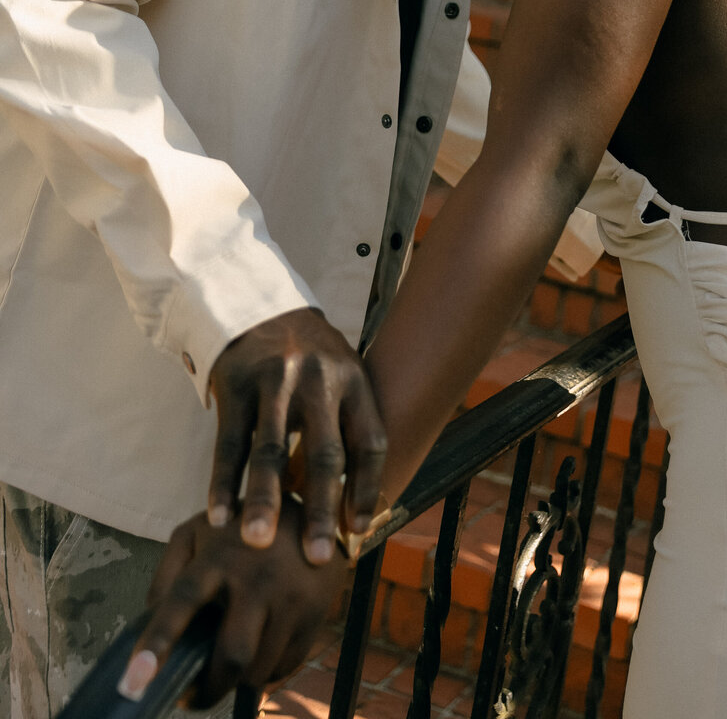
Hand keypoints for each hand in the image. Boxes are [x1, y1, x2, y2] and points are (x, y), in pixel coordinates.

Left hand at [118, 503, 347, 707]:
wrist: (313, 511)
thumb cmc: (241, 529)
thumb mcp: (199, 533)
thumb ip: (168, 574)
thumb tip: (148, 627)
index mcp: (221, 554)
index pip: (183, 601)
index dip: (157, 642)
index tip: (132, 684)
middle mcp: (259, 576)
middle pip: (231, 655)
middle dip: (207, 689)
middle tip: (190, 695)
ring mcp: (293, 595)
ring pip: (258, 668)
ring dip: (236, 678)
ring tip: (228, 658)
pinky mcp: (318, 611)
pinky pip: (284, 667)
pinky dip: (265, 671)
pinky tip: (259, 646)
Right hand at [207, 307, 386, 563]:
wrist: (261, 307)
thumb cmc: (310, 360)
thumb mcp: (342, 378)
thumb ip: (349, 431)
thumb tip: (360, 513)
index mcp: (354, 382)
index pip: (370, 441)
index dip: (368, 489)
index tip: (359, 533)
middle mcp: (319, 380)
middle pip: (324, 453)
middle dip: (320, 509)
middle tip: (319, 558)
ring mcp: (275, 381)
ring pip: (271, 450)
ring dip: (264, 499)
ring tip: (259, 543)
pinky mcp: (236, 385)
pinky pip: (230, 442)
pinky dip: (223, 483)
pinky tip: (219, 518)